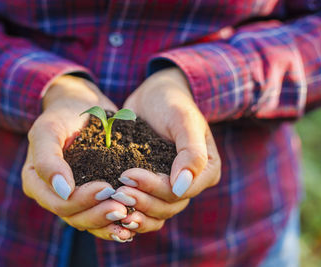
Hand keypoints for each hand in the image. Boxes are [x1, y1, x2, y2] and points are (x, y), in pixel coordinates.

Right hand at [22, 75, 134, 241]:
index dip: (82, 201)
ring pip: (90, 221)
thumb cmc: (62, 115)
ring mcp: (74, 197)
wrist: (81, 106)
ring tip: (130, 217)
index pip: (59, 204)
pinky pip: (102, 215)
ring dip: (110, 223)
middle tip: (123, 208)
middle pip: (75, 218)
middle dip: (99, 215)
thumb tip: (64, 191)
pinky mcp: (92, 195)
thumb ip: (47, 159)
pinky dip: (116, 221)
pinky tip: (133, 220)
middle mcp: (54, 195)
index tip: (106, 187)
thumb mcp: (49, 130)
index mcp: (37, 183)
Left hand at [116, 67, 220, 232]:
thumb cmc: (171, 102)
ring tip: (114, 199)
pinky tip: (114, 210)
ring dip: (136, 210)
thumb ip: (191, 152)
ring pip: (157, 212)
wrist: (154, 97)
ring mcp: (170, 186)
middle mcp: (190, 183)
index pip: (180, 190)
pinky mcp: (152, 186)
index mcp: (205, 171)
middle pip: (168, 206)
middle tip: (117, 191)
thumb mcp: (183, 120)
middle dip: (142, 201)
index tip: (127, 175)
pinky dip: (132, 212)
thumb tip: (181, 187)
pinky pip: (145, 207)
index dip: (154, 188)